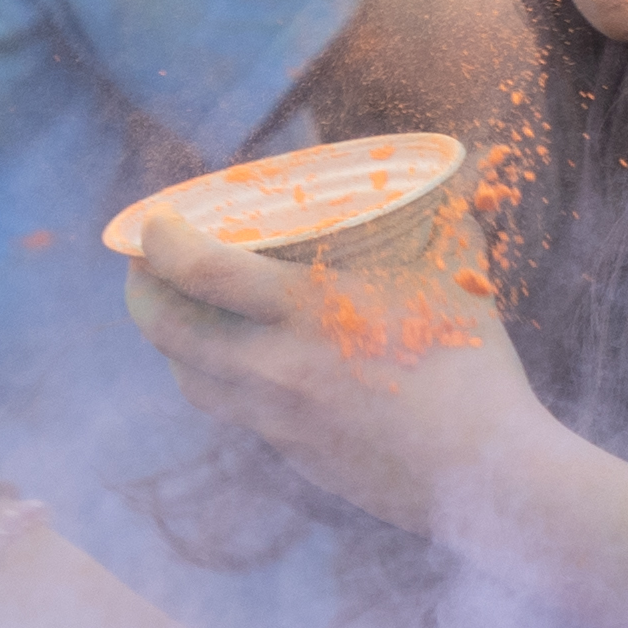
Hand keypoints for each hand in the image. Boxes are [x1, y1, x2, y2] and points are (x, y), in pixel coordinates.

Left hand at [121, 209, 552, 539]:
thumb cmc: (474, 360)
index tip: (154, 223)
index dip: (158, 242)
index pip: (197, 270)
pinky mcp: (292, 455)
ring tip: (182, 312)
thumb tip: (468, 152)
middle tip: (146, 266)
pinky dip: (218, 378)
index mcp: (304, 310)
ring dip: (172, 340)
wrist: (485, 475)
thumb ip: (443, 203)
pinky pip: (232, 411)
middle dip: (142, 290)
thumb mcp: (455, 264)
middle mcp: (274, 367)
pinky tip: (242, 363)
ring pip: (188, 377)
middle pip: (166, 328)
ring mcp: (278, 419)